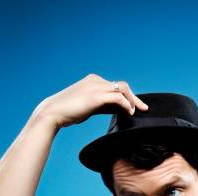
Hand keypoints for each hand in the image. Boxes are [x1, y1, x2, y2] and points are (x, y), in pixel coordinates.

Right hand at [32, 73, 148, 128]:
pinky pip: (117, 98)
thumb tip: (118, 110)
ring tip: (136, 111)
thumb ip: (103, 106)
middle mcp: (96, 81)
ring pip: (122, 90)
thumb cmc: (69, 112)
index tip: (134, 107)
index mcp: (93, 81)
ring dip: (132, 100)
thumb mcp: (89, 107)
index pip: (115, 86)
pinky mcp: (96, 96)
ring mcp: (96, 87)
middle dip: (134, 97)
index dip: (126, 97)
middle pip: (122, 86)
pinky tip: (129, 112)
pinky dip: (126, 104)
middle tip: (143, 108)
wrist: (54, 113)